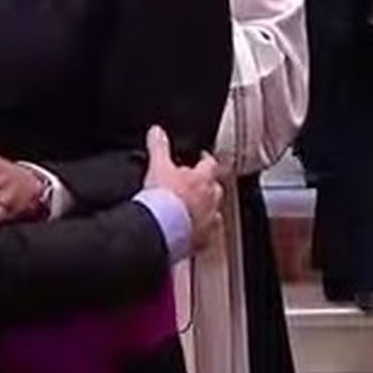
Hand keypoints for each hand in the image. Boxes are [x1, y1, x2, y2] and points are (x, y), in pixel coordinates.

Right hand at [142, 125, 223, 251]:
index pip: (210, 164)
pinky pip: (206, 236)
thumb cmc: (163, 199)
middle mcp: (211, 200)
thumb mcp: (157, 165)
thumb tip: (157, 132)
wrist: (162, 229)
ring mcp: (209, 221)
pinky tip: (189, 234)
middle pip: (215, 189)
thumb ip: (159, 146)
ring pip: (214, 213)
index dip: (205, 160)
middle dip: (207, 187)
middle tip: (194, 186)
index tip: (201, 158)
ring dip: (205, 211)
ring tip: (191, 212)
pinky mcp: (203, 241)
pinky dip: (199, 233)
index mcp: (202, 179)